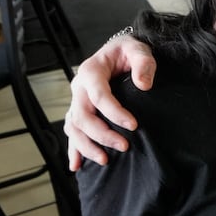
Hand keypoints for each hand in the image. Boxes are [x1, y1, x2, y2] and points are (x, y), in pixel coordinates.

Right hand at [63, 35, 155, 169]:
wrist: (119, 51)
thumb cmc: (129, 51)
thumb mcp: (139, 49)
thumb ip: (143, 63)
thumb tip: (143, 85)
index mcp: (91, 71)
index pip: (100, 96)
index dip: (115, 113)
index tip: (134, 125)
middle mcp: (79, 87)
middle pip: (83, 116)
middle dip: (102, 134)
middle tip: (124, 146)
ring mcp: (76, 100)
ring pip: (74, 127)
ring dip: (87, 146)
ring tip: (105, 160)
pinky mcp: (79, 110)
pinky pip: (72, 131)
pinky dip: (73, 149)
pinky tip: (77, 166)